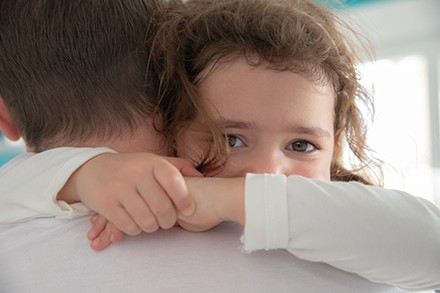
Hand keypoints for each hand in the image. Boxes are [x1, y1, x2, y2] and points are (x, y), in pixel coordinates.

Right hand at [86, 176, 244, 250]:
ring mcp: (120, 189)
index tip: (188, 210)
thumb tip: (203, 178)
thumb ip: (180, 167)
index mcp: (152, 163)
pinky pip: (129, 226)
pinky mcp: (106, 204)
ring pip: (147, 221)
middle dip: (169, 220)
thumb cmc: (132, 168)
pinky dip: (136, 229)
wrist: (92, 169)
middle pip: (163, 208)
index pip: (175, 182)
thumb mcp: (154, 161)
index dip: (185, 200)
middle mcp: (136, 174)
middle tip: (168, 221)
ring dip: (152, 227)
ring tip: (152, 222)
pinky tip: (136, 222)